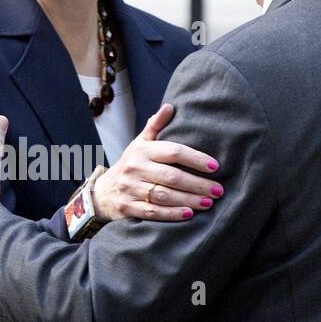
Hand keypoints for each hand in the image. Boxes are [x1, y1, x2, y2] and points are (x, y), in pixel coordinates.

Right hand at [92, 103, 223, 221]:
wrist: (102, 191)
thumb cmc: (130, 164)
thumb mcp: (140, 143)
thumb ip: (155, 126)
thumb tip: (170, 106)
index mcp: (142, 150)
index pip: (173, 152)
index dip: (195, 159)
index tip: (215, 166)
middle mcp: (135, 168)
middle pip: (171, 176)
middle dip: (197, 184)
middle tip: (218, 190)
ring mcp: (130, 188)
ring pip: (164, 195)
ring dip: (189, 200)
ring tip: (209, 202)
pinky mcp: (128, 208)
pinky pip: (153, 212)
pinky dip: (172, 214)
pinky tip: (189, 214)